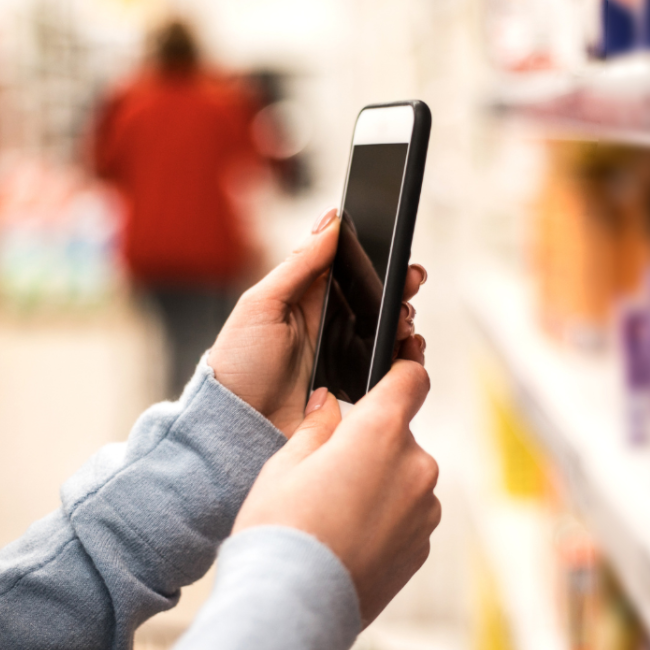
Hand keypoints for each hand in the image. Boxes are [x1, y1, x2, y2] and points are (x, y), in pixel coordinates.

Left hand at [209, 207, 427, 436]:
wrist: (238, 427)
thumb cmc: (238, 365)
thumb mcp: (261, 304)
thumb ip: (298, 263)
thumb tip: (330, 221)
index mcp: (305, 297)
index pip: (348, 269)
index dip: (375, 259)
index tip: (397, 253)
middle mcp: (328, 323)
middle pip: (375, 298)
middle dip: (398, 287)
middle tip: (411, 282)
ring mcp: (344, 354)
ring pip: (387, 330)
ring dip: (402, 321)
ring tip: (404, 321)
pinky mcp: (355, 385)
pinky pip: (388, 366)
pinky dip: (403, 357)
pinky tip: (406, 350)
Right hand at [232, 356, 439, 625]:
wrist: (293, 606)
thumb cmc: (281, 532)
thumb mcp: (285, 464)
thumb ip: (318, 426)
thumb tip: (329, 405)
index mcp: (380, 433)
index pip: (411, 379)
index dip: (402, 369)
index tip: (395, 368)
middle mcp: (414, 466)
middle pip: (399, 435)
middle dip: (371, 444)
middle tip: (328, 472)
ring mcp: (423, 509)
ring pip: (403, 477)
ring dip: (379, 483)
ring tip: (334, 513)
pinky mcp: (422, 545)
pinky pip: (407, 514)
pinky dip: (385, 518)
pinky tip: (348, 536)